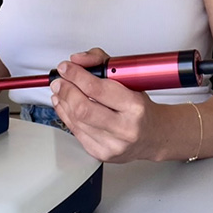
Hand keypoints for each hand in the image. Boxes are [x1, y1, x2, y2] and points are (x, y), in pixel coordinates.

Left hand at [50, 48, 167, 162]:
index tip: (66, 67)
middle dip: (66, 90)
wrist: (154, 136)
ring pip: (76, 121)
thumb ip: (103, 63)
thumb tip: (78, 60)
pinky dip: (65, 115)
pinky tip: (64, 105)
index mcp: (135, 106)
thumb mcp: (130, 80)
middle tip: (59, 80)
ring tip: (60, 90)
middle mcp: (124, 128)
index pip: (98, 89)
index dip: (77, 76)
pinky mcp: (100, 153)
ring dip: (63, 102)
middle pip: (82, 108)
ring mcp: (112, 144)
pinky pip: (75, 132)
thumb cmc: (142, 108)